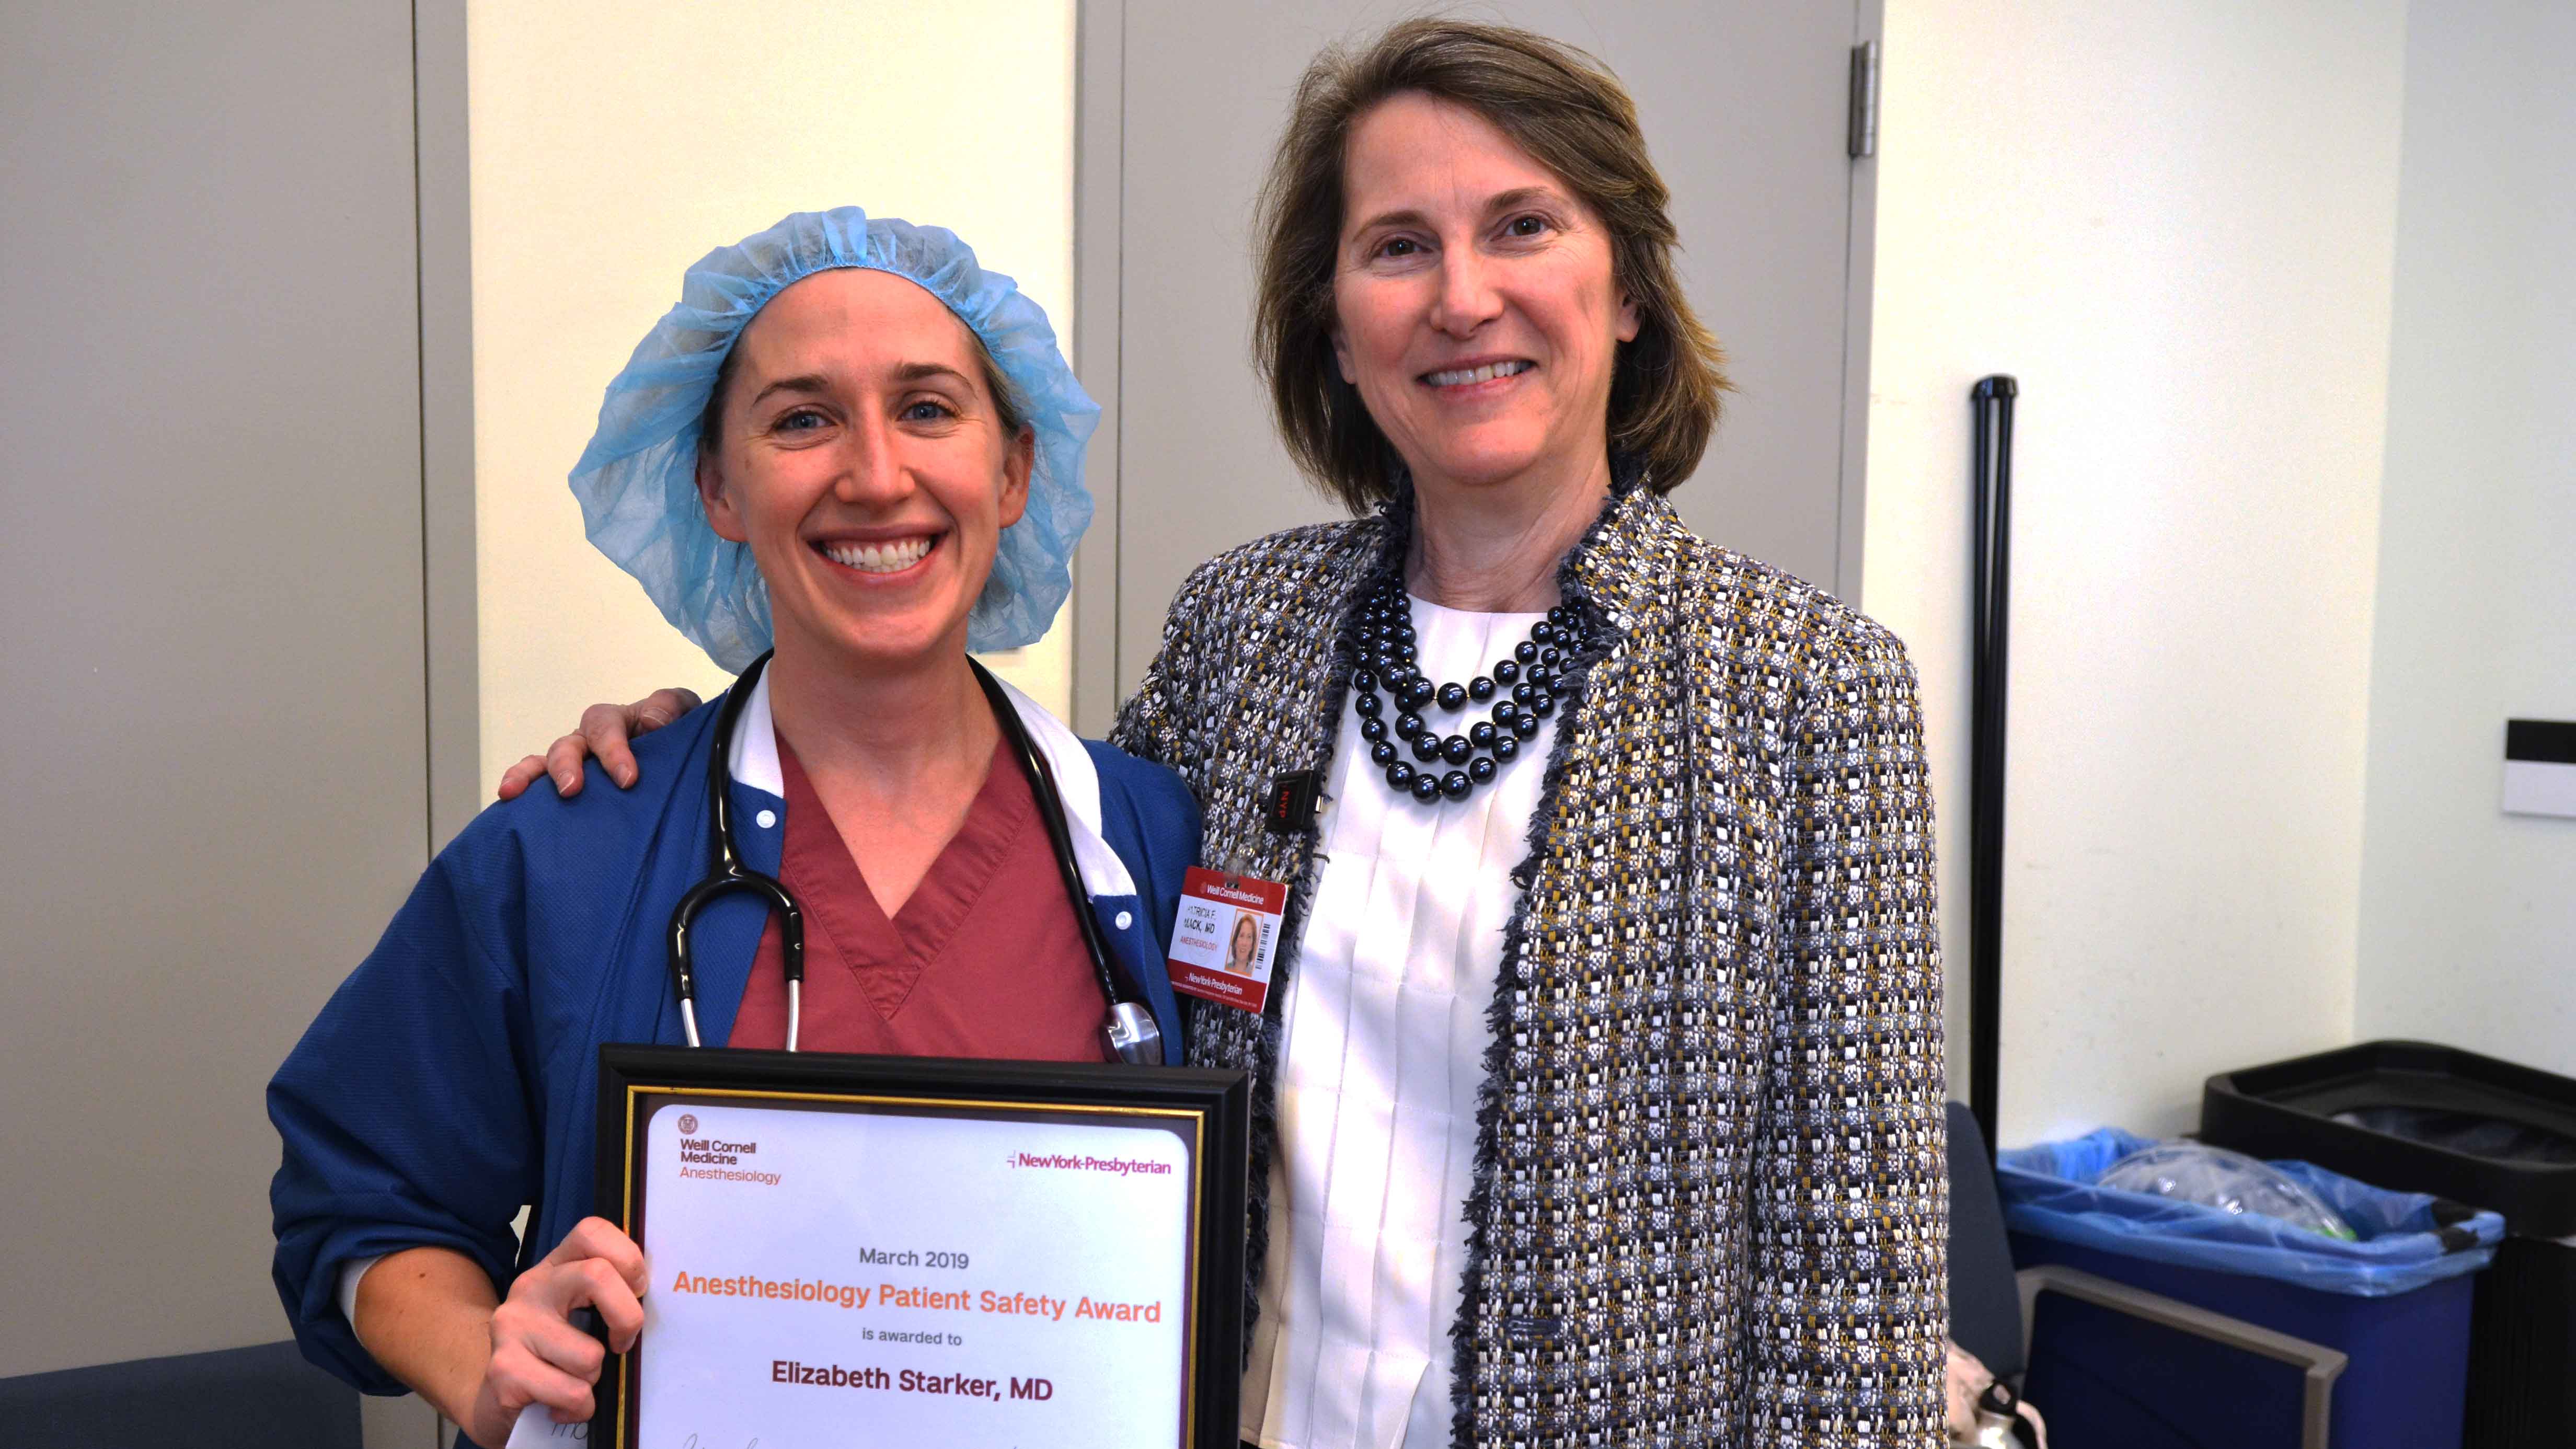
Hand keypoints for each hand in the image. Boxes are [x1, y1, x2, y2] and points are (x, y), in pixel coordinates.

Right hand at [459, 1217, 646, 1444]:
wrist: (496, 1399)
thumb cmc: (555, 1355)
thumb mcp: (581, 1315)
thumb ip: (610, 1297)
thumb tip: (665, 1300)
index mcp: (556, 1267)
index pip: (593, 1231)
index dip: (628, 1258)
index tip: (637, 1292)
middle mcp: (530, 1287)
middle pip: (597, 1274)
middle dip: (627, 1318)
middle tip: (621, 1343)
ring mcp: (512, 1326)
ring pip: (589, 1354)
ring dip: (594, 1379)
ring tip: (574, 1381)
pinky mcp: (504, 1369)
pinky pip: (571, 1391)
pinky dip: (577, 1407)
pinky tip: (559, 1404)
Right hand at [495, 688, 700, 800]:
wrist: (680, 760)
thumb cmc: (676, 733)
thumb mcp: (684, 711)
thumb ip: (670, 707)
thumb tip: (650, 722)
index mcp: (615, 721)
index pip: (606, 727)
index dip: (613, 750)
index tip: (627, 779)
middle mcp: (589, 741)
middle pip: (568, 745)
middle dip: (566, 765)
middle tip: (572, 789)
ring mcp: (576, 764)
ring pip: (544, 763)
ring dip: (528, 775)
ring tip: (512, 791)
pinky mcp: (571, 788)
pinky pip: (539, 787)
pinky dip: (522, 791)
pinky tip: (508, 804)